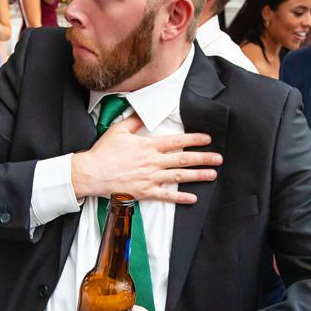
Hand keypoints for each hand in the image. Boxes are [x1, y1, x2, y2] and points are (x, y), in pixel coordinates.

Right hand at [70, 115, 221, 202]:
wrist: (91, 173)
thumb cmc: (103, 152)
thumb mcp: (118, 130)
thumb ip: (134, 120)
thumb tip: (144, 112)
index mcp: (148, 146)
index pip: (176, 141)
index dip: (194, 139)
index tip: (207, 139)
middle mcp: (152, 162)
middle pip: (183, 160)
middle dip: (203, 158)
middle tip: (218, 158)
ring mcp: (150, 178)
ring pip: (179, 177)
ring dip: (197, 176)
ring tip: (212, 175)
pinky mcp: (144, 192)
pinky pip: (166, 196)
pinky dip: (180, 198)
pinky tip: (192, 198)